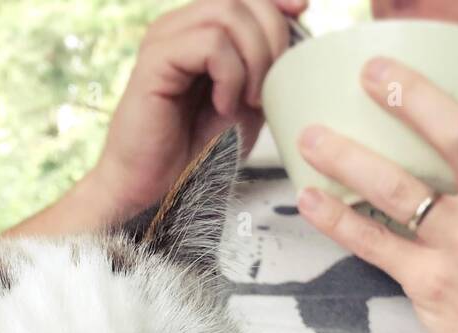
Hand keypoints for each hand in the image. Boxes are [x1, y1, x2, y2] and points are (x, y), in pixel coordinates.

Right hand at [92, 0, 306, 217]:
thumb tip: (298, 34)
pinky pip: (210, 44)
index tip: (302, 14)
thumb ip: (266, 68)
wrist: (158, 189)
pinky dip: (230, 76)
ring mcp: (166, 39)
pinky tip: (223, 105)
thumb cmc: (198, 152)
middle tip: (269, 88)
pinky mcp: (155, 59)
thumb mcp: (247, 104)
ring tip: (248, 101)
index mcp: (200, 31)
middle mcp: (180, 26)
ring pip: (228, 14)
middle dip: (272, 38)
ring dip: (254, 60)